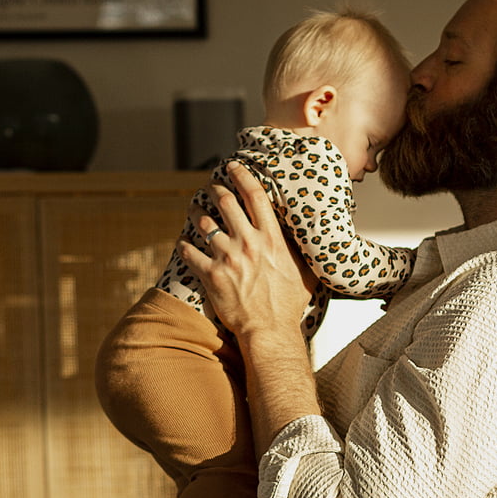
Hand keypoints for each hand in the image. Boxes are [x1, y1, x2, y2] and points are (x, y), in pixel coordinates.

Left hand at [177, 164, 312, 338]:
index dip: (242, 176)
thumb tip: (314, 239)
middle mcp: (248, 243)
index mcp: (271, 239)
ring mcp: (227, 258)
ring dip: (196, 211)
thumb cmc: (289, 305)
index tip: (233, 166)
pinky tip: (182, 241)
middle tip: (211, 185)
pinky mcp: (210, 275)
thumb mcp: (306, 272)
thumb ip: (303, 252)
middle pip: (225, 202)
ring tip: (193, 207)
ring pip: (203, 223)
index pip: (255, 196)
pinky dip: (183, 244)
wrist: (269, 331)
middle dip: (215, 189)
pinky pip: (188, 251)